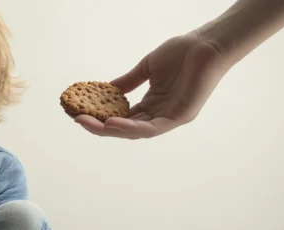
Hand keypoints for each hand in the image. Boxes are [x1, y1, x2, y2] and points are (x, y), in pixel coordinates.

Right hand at [75, 33, 229, 139]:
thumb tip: (107, 88)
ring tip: (88, 123)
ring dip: (110, 130)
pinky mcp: (180, 116)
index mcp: (153, 105)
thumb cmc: (182, 52)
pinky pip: (152, 128)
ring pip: (135, 131)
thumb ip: (129, 81)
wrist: (207, 44)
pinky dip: (131, 127)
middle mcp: (160, 115)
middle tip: (77, 119)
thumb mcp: (147, 68)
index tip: (80, 111)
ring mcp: (170, 118)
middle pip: (125, 128)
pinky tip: (113, 123)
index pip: (123, 117)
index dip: (101, 117)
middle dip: (99, 126)